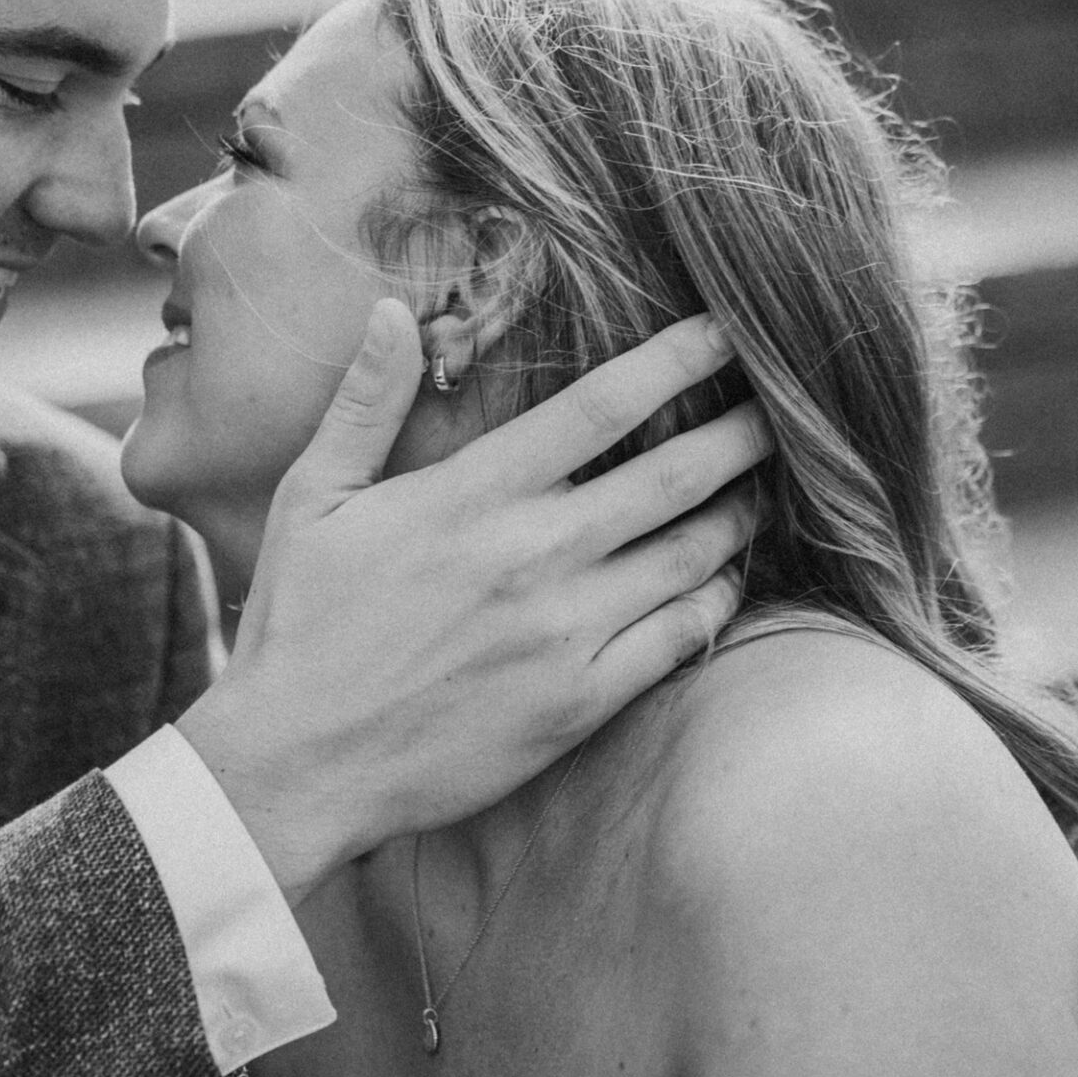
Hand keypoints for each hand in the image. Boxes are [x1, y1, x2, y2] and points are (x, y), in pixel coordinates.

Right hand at [176, 299, 766, 901]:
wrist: (294, 766)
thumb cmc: (300, 625)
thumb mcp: (311, 498)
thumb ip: (365, 403)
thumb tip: (391, 311)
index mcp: (473, 495)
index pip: (602, 406)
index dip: (678, 360)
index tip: (726, 331)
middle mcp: (533, 555)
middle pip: (674, 474)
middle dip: (742, 432)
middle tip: (783, 404)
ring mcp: (564, 632)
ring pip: (692, 554)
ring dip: (740, 512)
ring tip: (763, 487)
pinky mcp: (580, 701)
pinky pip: (680, 637)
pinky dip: (718, 599)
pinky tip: (726, 577)